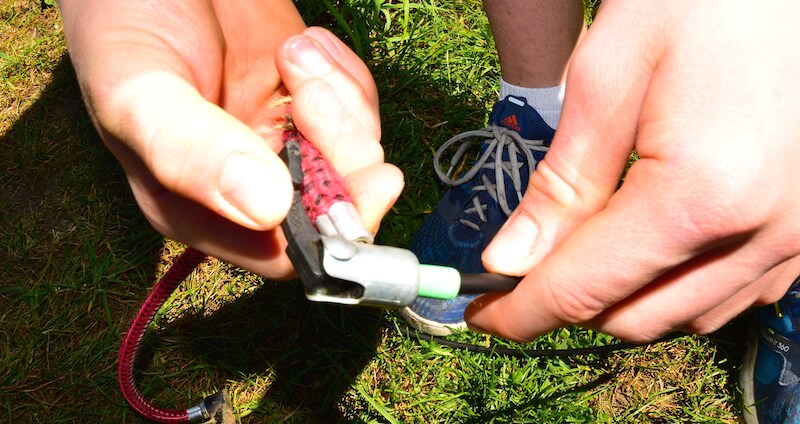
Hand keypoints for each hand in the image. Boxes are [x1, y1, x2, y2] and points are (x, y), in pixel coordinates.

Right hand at [59, 1, 402, 277]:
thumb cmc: (124, 24)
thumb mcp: (140, 90)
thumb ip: (191, 151)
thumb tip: (269, 209)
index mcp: (197, 207)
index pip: (282, 253)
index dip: (333, 229)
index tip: (368, 180)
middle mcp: (247, 185)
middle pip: (334, 204)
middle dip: (341, 148)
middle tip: (304, 87)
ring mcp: (283, 140)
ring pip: (355, 153)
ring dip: (338, 99)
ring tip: (291, 49)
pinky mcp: (305, 100)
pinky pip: (357, 108)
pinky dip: (344, 75)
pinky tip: (303, 42)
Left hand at [466, 0, 799, 342]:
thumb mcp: (609, 76)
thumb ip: (562, 181)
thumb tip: (510, 260)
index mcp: (703, 195)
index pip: (586, 290)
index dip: (521, 312)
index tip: (478, 313)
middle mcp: (763, 234)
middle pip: (634, 317)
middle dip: (565, 306)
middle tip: (519, 272)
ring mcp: (798, 238)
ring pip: (682, 315)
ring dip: (619, 298)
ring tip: (578, 249)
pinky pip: (727, 292)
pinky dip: (671, 285)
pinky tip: (643, 242)